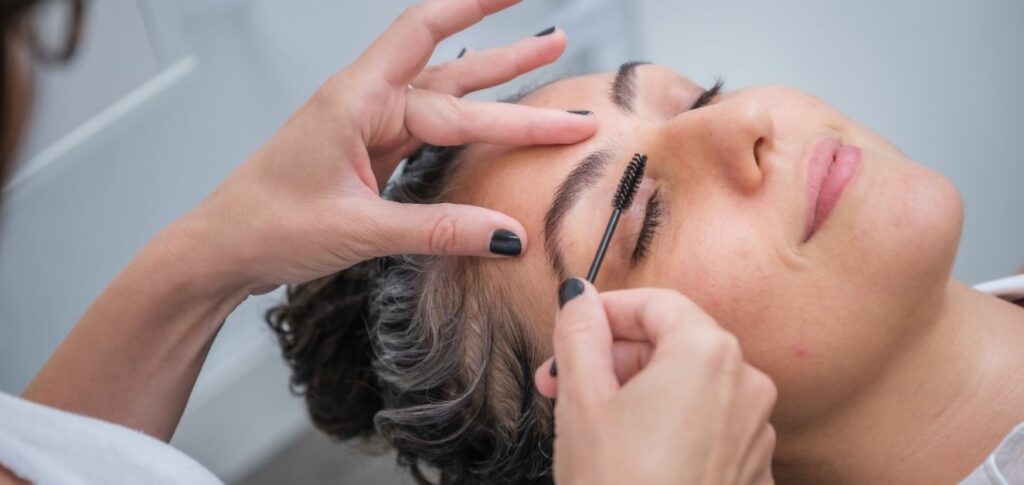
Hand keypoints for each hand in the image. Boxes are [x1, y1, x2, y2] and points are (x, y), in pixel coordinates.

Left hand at [166, 0, 595, 292]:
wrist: (222, 247)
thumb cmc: (268, 226)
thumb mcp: (359, 231)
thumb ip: (438, 229)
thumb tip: (509, 233)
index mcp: (356, 102)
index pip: (442, 73)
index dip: (487, 41)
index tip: (527, 18)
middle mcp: (365, 104)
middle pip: (451, 76)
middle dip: (511, 66)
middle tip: (562, 46)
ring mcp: (368, 126)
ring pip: (443, 94)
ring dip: (492, 79)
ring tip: (543, 54)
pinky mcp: (370, 152)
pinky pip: (429, 127)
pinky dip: (466, 119)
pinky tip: (489, 109)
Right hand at [535, 280, 776, 484]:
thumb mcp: (582, 399)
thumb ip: (580, 333)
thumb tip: (579, 297)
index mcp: (707, 352)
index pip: (655, 303)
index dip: (606, 311)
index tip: (574, 328)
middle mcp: (745, 383)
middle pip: (673, 343)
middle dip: (615, 357)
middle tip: (564, 381)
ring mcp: (755, 429)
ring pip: (688, 386)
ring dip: (638, 391)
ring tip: (592, 421)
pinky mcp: (752, 468)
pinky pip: (706, 424)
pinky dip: (669, 424)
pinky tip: (631, 452)